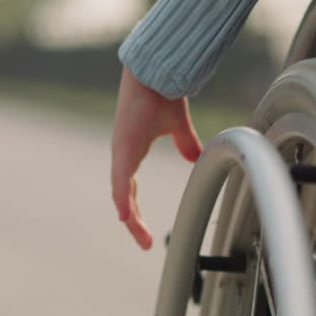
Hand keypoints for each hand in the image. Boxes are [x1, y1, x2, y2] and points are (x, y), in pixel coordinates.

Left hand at [111, 65, 203, 249]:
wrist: (155, 73)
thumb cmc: (161, 93)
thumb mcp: (177, 126)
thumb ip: (185, 143)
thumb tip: (195, 158)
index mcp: (132, 152)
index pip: (128, 188)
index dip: (135, 210)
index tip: (143, 231)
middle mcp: (123, 155)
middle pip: (123, 196)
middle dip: (134, 221)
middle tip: (144, 242)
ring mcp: (121, 152)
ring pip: (120, 192)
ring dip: (130, 216)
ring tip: (139, 236)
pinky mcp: (124, 147)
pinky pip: (121, 179)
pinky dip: (122, 199)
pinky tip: (125, 216)